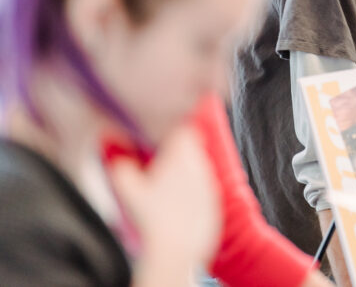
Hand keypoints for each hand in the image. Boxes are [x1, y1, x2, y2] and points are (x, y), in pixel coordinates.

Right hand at [109, 125, 221, 270]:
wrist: (175, 249)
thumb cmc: (151, 219)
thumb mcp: (127, 189)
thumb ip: (120, 165)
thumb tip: (114, 150)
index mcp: (180, 156)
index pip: (184, 131)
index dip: (173, 133)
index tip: (163, 142)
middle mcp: (200, 166)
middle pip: (193, 149)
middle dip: (178, 155)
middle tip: (159, 168)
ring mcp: (210, 184)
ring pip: (200, 169)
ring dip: (187, 174)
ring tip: (167, 191)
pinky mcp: (216, 202)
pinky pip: (206, 191)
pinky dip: (194, 194)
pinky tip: (178, 207)